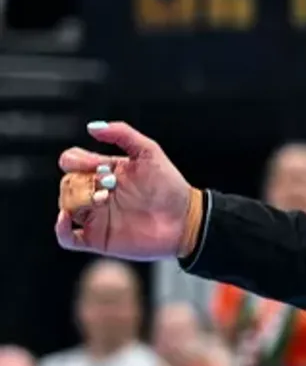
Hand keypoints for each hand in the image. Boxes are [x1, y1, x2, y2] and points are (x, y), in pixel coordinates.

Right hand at [55, 121, 193, 259]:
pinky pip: (67, 237)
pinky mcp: (98, 238)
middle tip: (104, 185)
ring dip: (74, 200)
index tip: (95, 165)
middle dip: (78, 181)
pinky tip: (66, 217)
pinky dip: (60, 229)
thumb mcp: (149, 152)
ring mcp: (96, 216)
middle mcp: (97, 192)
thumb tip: (92, 127)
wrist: (185, 219)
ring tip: (100, 200)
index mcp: (105, 171)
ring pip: (66, 205)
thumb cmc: (169, 185)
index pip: (73, 161)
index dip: (76, 161)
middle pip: (67, 182)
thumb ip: (123, 134)